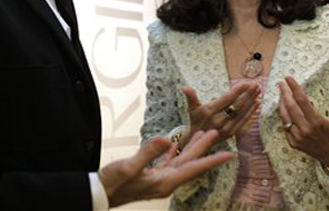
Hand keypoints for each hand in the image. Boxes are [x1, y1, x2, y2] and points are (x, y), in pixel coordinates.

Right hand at [98, 129, 232, 206]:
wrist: (100, 195)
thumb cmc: (113, 183)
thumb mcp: (130, 166)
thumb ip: (148, 152)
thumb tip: (165, 139)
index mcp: (165, 181)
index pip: (193, 168)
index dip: (211, 160)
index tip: (228, 154)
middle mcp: (165, 182)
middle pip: (190, 163)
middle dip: (204, 148)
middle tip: (216, 133)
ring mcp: (158, 180)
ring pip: (180, 161)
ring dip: (190, 148)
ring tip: (201, 135)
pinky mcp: (149, 176)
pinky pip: (166, 163)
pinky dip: (171, 153)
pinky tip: (172, 145)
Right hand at [181, 82, 259, 146]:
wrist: (198, 141)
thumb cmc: (196, 121)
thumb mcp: (192, 108)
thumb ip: (191, 97)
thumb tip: (184, 87)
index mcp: (209, 112)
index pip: (227, 99)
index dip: (238, 91)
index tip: (246, 83)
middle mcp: (219, 121)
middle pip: (237, 106)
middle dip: (248, 94)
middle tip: (256, 85)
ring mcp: (227, 128)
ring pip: (243, 113)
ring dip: (252, 102)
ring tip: (258, 91)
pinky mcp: (233, 134)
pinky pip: (245, 122)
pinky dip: (252, 113)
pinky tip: (257, 104)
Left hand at [278, 76, 328, 170]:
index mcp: (316, 122)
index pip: (302, 101)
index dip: (294, 88)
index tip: (288, 78)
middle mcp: (305, 129)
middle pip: (291, 107)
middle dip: (284, 93)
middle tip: (280, 83)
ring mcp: (298, 137)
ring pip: (285, 116)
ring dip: (281, 103)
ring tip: (281, 93)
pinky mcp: (292, 143)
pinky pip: (284, 126)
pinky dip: (283, 116)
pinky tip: (283, 107)